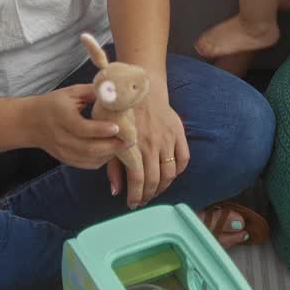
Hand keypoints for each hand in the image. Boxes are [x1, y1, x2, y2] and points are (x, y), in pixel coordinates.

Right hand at [29, 85, 126, 168]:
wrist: (30, 122)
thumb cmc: (53, 104)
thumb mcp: (70, 93)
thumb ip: (93, 92)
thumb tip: (115, 91)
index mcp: (61, 116)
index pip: (82, 128)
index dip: (101, 129)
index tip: (117, 127)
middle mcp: (61, 137)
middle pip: (88, 148)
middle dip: (111, 146)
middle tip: (129, 140)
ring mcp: (63, 151)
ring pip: (89, 159)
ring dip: (109, 154)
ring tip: (123, 146)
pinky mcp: (66, 159)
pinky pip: (87, 164)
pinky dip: (101, 160)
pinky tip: (110, 152)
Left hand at [106, 75, 190, 208]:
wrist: (139, 85)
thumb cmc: (117, 109)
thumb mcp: (106, 134)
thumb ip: (112, 164)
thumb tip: (115, 191)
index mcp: (132, 146)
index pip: (138, 180)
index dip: (136, 196)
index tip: (132, 204)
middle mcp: (151, 144)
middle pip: (155, 180)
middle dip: (149, 195)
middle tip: (143, 200)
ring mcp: (167, 139)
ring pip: (170, 173)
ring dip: (163, 187)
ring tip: (155, 190)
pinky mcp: (178, 132)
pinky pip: (183, 158)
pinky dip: (178, 170)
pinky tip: (169, 174)